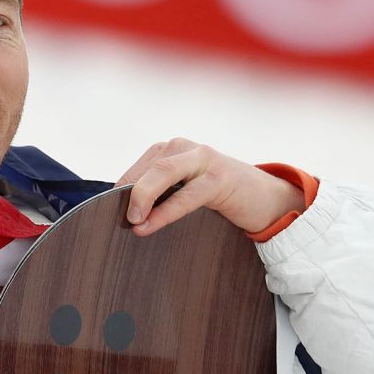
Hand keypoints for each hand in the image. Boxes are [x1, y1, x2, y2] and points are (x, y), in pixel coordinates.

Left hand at [118, 138, 302, 236]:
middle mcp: (185, 147)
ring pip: (163, 173)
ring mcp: (204, 159)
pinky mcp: (220, 178)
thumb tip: (125, 214)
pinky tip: (149, 226)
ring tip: (133, 222)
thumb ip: (160, 193)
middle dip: (127, 194)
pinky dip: (164, 212)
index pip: (138, 169)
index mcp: (172, 149)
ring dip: (142, 199)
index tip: (106, 214)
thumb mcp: (185, 189)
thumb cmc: (220, 195)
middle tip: (119, 219)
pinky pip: (185, 195)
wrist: (267, 198)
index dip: (120, 192)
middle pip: (148, 168)